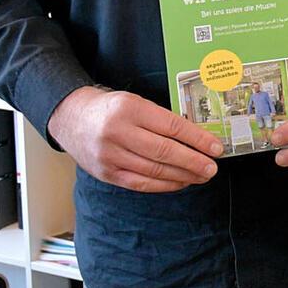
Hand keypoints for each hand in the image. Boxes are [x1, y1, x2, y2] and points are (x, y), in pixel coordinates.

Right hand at [47, 86, 221, 192]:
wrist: (71, 118)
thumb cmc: (111, 109)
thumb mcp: (136, 103)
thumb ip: (161, 119)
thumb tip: (197, 138)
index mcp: (130, 109)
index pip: (172, 126)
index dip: (197, 139)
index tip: (216, 147)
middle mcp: (118, 133)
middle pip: (164, 151)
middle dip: (193, 161)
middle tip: (212, 167)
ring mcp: (109, 155)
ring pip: (153, 170)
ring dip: (182, 175)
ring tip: (201, 176)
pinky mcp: (106, 173)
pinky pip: (140, 183)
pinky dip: (164, 185)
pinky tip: (180, 182)